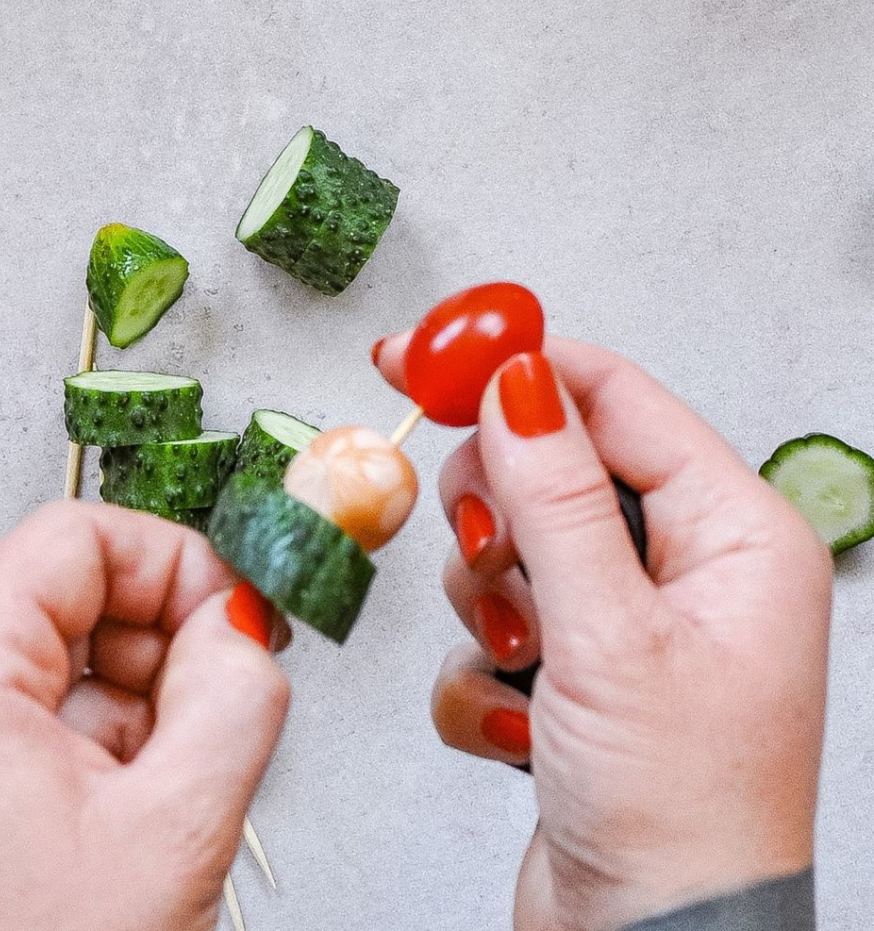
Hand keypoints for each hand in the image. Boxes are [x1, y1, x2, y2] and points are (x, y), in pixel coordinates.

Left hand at [0, 501, 289, 930]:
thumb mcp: (174, 830)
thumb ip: (235, 696)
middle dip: (172, 640)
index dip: (175, 562)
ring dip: (156, 703)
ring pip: (87, 657)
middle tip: (224, 697)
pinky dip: (129, 744)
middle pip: (84, 591)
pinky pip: (73, 714)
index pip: (79, 537)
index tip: (235, 613)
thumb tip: (247, 619)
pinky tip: (138, 808)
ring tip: (173, 784)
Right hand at [375, 335, 831, 929]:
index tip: (432, 354)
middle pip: (550, 465)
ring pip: (512, 545)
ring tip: (526, 665)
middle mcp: (682, 564)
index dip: (519, 367)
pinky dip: (487, 671)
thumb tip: (519, 381)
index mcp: (730, 531)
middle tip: (490, 559)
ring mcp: (623, 615)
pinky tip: (524, 727)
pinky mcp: (571, 663)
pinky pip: (494, 622)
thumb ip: (555, 495)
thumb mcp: (610, 632)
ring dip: (492, 603)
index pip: (614, 398)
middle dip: (500, 514)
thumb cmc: (676, 807)